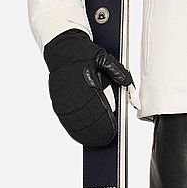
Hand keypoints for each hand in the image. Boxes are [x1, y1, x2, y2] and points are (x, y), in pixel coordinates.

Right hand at [43, 28, 132, 146]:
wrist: (62, 47)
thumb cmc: (83, 52)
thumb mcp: (104, 58)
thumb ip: (118, 72)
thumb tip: (128, 83)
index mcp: (89, 83)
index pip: (99, 108)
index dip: (106, 122)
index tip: (112, 132)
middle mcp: (76, 92)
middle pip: (87, 118)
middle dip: (96, 130)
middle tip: (104, 140)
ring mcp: (65, 97)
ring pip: (74, 120)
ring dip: (83, 132)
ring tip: (91, 140)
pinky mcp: (58, 99)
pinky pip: (64, 116)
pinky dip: (71, 126)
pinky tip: (77, 132)